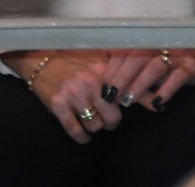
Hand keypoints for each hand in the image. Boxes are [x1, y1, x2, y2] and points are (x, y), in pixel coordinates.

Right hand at [3, 49, 117, 142]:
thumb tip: (154, 101)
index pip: (125, 98)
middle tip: (106, 118)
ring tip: (90, 119)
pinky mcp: (58, 105)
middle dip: (110, 122)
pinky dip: (81, 137)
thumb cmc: (73, 60)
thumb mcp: (101, 61)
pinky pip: (75, 131)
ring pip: (94, 126)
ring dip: (94, 126)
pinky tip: (83, 136)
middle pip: (112, 118)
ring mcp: (73, 95)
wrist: (39, 58)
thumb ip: (127, 78)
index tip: (118, 105)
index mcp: (103, 71)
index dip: (123, 105)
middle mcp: (89, 83)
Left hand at [101, 48, 194, 112]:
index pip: (123, 55)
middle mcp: (158, 46)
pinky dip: (166, 89)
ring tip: (129, 100)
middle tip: (111, 96)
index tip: (103, 89)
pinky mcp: (191, 66)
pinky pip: (177, 76)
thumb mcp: (151, 68)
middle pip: (135, 59)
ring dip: (139, 85)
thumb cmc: (171, 66)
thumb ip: (135, 77)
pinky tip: (158, 103)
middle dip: (121, 78)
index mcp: (145, 44)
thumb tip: (114, 94)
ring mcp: (176, 55)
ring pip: (154, 67)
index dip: (111, 71)